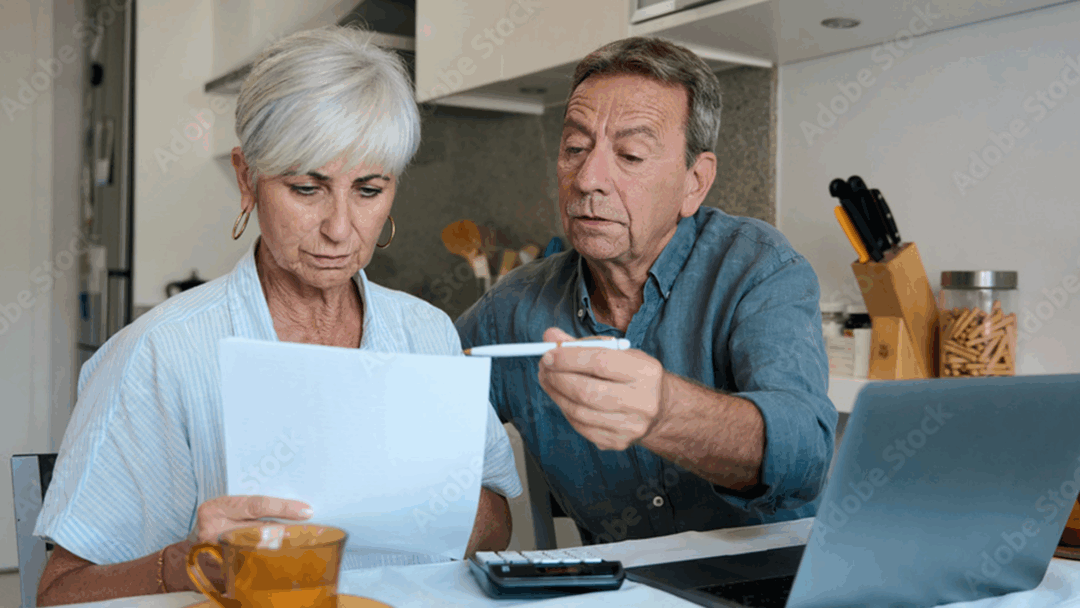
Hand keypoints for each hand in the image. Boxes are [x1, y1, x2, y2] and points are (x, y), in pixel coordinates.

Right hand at [173, 496, 312, 591]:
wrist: (186, 555)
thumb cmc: (217, 525)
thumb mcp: (228, 509)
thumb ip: (253, 508)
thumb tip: (296, 509)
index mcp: (216, 509)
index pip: (256, 505)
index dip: (283, 508)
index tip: (307, 511)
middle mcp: (212, 531)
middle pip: (260, 531)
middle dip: (288, 532)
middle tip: (314, 530)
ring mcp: (215, 555)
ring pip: (258, 552)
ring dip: (283, 550)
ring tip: (305, 545)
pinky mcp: (221, 574)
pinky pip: (252, 569)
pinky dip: (271, 566)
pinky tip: (287, 563)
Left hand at [537, 327, 665, 450]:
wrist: (659, 409)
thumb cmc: (632, 375)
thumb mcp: (617, 353)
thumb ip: (582, 345)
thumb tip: (549, 336)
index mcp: (646, 371)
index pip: (601, 362)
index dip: (569, 358)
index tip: (548, 354)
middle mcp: (643, 401)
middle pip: (588, 391)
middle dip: (558, 378)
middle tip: (543, 368)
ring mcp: (632, 426)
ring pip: (580, 412)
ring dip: (556, 395)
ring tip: (547, 380)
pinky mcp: (619, 442)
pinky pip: (581, 427)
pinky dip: (566, 410)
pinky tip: (562, 398)